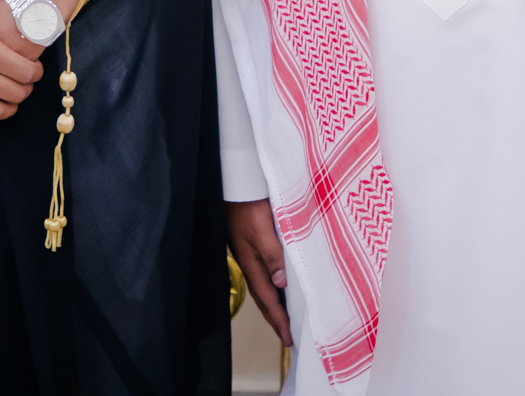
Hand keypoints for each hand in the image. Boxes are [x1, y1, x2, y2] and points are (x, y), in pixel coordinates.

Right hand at [228, 199, 292, 347]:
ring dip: (274, 306)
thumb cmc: (247, 205)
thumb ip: (272, 255)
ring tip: (284, 320)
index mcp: (251, 263)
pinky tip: (279, 288)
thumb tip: (281, 284)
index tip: (288, 337)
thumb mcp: (262, 229)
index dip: (279, 319)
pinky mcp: (253, 247)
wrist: (235, 186)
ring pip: (264, 288)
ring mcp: (250, 256)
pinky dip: (273, 289)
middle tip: (287, 336)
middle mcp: (250, 263)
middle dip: (275, 319)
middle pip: (264, 299)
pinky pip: (264, 275)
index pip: (268, 299)